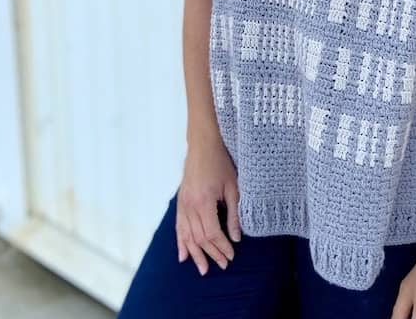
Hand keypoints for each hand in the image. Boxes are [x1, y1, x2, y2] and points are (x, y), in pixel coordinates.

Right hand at [175, 136, 240, 275]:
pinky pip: (178, 227)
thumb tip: (236, 237)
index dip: (222, 247)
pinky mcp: (180, 202)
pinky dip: (180, 243)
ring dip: (195, 253)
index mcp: (204, 202)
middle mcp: (190, 206)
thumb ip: (234, 213)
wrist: (203, 146)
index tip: (231, 256)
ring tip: (203, 269)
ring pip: (187, 236)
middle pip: (199, 238)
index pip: (212, 233)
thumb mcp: (233, 187)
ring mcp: (182, 205)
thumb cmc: (221, 163)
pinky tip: (183, 256)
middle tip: (223, 265)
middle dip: (211, 253)